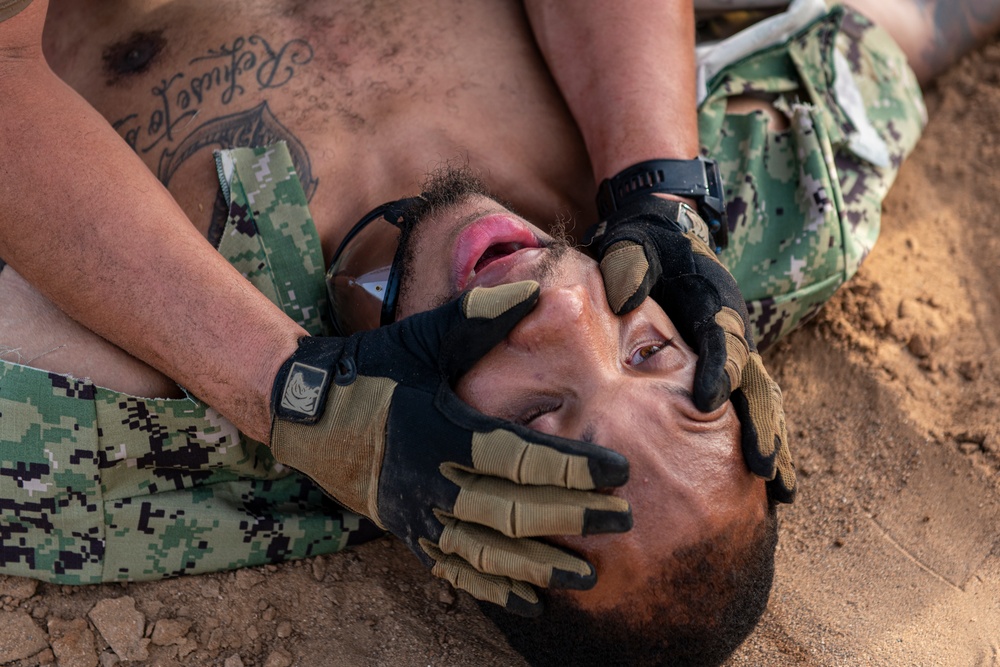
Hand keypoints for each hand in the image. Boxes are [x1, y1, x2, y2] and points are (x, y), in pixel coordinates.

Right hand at [268, 281, 632, 615]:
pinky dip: (492, 587)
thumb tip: (536, 288)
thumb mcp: (424, 339)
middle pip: (512, 510)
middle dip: (571, 517)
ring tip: (586, 575)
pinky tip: (529, 600)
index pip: (519, 456)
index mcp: (440, 431)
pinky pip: (455, 570)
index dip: (571, 466)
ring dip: (539, 565)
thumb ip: (480, 317)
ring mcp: (418, 515)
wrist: (309, 413)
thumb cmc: (373, 372)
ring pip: (488, 551)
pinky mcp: (408, 534)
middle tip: (621, 520)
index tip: (617, 470)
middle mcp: (430, 481)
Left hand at [594, 198, 794, 502]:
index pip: (722, 339)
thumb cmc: (642, 251)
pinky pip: (748, 414)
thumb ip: (630, 266)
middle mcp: (732, 336)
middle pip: (754, 381)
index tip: (707, 402)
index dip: (719, 369)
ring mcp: (734, 359)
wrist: (661, 246)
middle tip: (761, 466)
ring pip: (760, 403)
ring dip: (771, 443)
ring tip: (779, 488)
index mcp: (714, 304)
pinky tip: (774, 489)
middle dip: (760, 423)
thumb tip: (624, 296)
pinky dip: (764, 446)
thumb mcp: (632, 248)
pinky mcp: (728, 377)